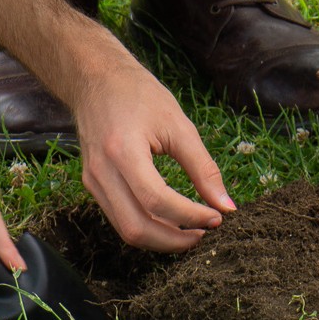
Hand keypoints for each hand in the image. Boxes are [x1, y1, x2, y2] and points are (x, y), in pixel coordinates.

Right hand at [73, 62, 234, 251]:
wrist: (95, 79)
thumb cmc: (138, 94)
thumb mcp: (178, 124)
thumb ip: (203, 167)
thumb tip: (226, 205)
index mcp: (122, 151)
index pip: (157, 200)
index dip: (190, 216)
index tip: (216, 217)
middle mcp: (101, 172)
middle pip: (136, 228)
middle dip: (174, 240)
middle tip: (204, 233)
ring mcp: (92, 181)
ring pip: (126, 229)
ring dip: (161, 239)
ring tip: (191, 230)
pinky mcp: (92, 185)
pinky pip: (119, 218)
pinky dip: (147, 226)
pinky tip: (169, 220)